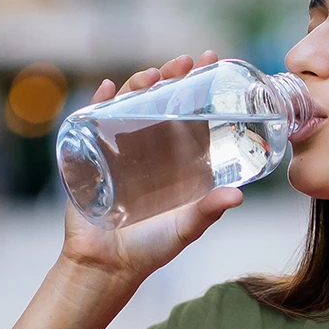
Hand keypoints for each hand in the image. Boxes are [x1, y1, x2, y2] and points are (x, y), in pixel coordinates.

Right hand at [58, 50, 241, 293]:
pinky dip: (97, 102)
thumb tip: (238, 196)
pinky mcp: (89, 156)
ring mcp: (116, 149)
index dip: (199, 87)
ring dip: (139, 84)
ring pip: (128, 105)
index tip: (214, 63)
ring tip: (153, 74)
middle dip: (172, 77)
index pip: (188, 112)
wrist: (107, 267)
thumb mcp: (185, 228)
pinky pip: (90, 122)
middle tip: (188, 61)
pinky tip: (108, 87)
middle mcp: (146, 148)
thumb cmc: (150, 249)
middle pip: (158, 101)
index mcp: (173, 158)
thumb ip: (208, 211)